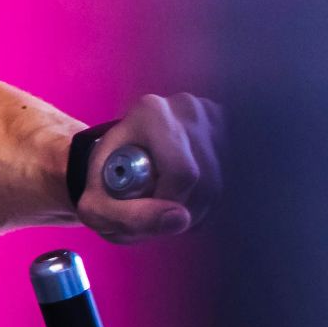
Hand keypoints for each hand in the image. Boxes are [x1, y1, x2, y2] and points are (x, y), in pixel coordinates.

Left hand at [78, 93, 224, 242]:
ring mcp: (213, 117)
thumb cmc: (104, 183)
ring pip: (221, 185)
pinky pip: (232, 181)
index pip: (182, 172)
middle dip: (183, 210)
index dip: (169, 203)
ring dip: (196, 209)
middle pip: (207, 181)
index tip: (149, 210)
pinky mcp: (230, 131)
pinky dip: (208, 201)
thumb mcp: (96, 207)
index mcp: (151, 112)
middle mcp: (187, 108)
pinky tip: (185, 196)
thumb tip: (179, 218)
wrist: (119, 162)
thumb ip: (127, 217)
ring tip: (167, 203)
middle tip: (156, 211)